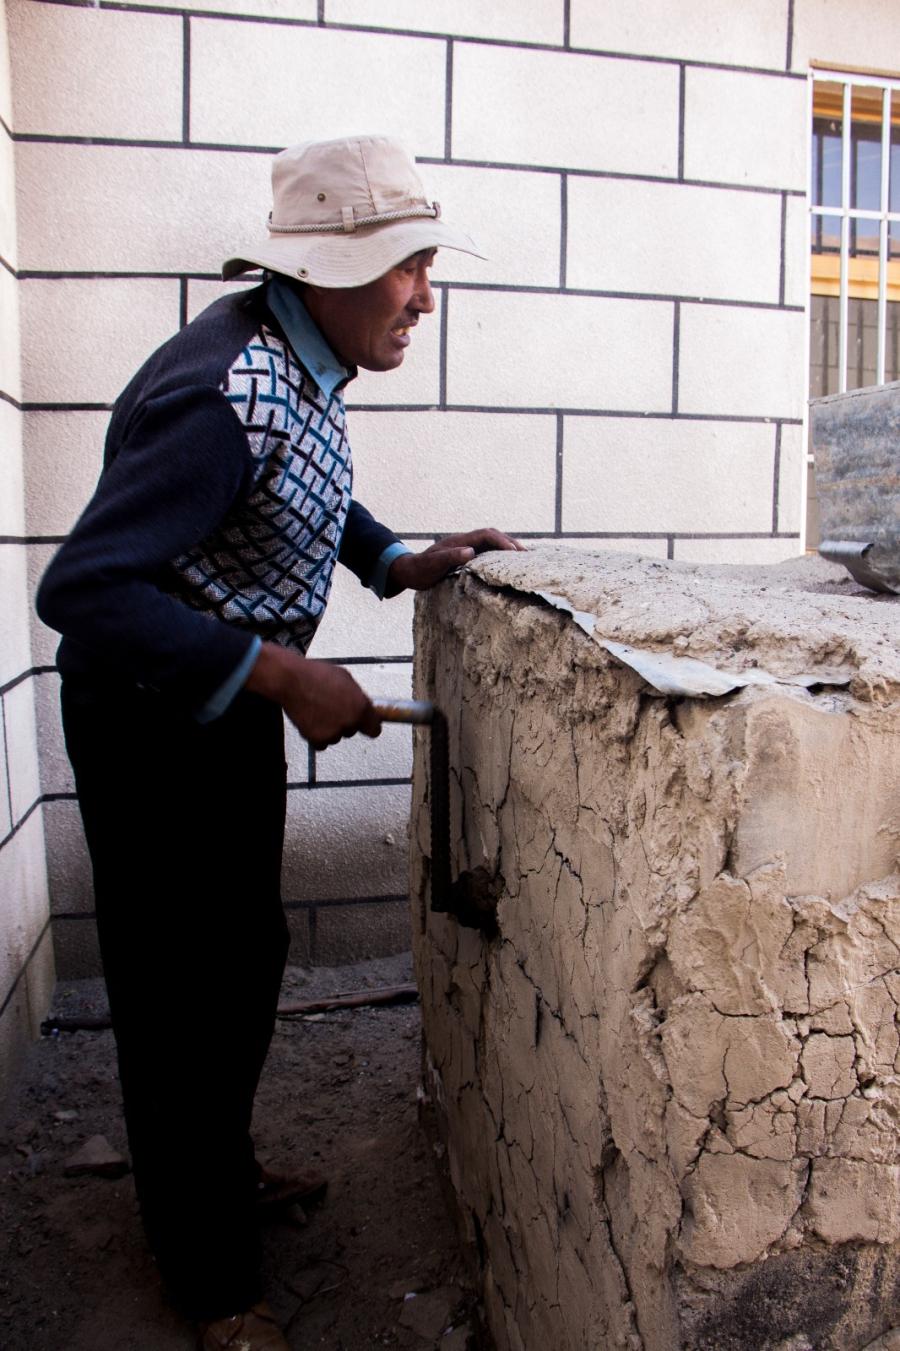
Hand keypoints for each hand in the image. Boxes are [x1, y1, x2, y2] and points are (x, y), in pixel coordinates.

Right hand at [245, 643, 380, 748]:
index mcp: (361, 706)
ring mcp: (334, 732)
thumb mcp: (346, 678)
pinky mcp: (317, 738)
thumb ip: (357, 696)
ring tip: (318, 710)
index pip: (374, 729)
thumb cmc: (316, 674)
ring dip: (329, 728)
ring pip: (336, 737)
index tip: (365, 725)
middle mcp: (350, 721)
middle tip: (331, 708)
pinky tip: (311, 719)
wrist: (291, 680)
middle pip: (352, 730)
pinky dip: (316, 735)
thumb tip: (362, 704)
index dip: (369, 726)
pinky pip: (322, 743)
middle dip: (344, 722)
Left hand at [385, 528, 524, 594]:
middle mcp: (465, 541)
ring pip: (491, 543)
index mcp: (460, 541)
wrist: (409, 571)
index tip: (514, 553)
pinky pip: (487, 551)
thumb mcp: (433, 565)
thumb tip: (471, 551)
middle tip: (527, 556)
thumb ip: (450, 557)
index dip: (502, 542)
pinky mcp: (465, 555)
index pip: (486, 535)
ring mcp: (466, 547)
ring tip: (522, 559)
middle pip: (493, 536)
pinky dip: (499, 555)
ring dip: (507, 548)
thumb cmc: (420, 570)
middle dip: (510, 543)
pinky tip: (506, 564)